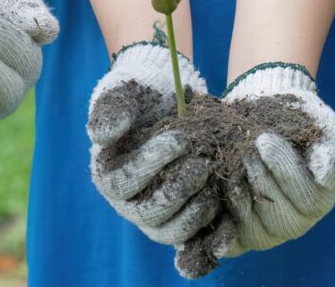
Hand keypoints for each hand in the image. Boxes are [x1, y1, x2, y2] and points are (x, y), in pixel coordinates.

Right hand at [87, 43, 220, 253]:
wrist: (170, 103)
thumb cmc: (142, 96)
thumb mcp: (124, 93)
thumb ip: (113, 111)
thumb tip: (103, 136)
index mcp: (109, 177)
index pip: (125, 182)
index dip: (151, 164)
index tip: (180, 140)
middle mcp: (130, 204)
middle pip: (150, 213)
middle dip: (180, 189)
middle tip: (203, 162)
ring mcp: (158, 217)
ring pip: (173, 231)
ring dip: (196, 212)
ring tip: (214, 183)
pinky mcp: (185, 222)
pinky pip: (197, 240)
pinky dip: (214, 237)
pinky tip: (231, 223)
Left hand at [213, 64, 334, 256]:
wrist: (259, 113)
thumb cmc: (295, 118)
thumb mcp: (319, 124)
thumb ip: (326, 148)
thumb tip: (322, 173)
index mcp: (318, 200)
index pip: (308, 200)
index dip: (285, 171)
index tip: (264, 140)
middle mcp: (295, 223)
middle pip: (280, 218)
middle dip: (259, 180)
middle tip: (245, 149)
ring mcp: (266, 232)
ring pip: (253, 230)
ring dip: (238, 193)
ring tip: (230, 162)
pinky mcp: (237, 235)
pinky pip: (229, 239)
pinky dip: (221, 219)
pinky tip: (215, 189)